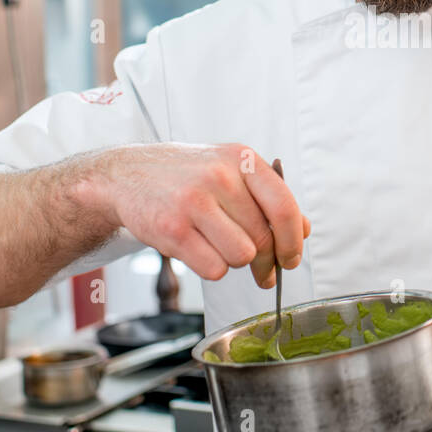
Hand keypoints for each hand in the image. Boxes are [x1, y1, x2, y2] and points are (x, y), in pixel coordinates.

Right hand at [96, 143, 309, 287]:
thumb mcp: (231, 170)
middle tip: (262, 271)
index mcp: (242, 159)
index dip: (293, 241)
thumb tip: (304, 230)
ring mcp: (194, 201)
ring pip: (241, 256)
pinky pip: (214, 269)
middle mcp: (220, 176)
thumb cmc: (187, 175)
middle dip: (266, 262)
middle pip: (263, 239)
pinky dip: (211, 268)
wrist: (128, 174)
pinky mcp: (172, 229)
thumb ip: (269, 198)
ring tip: (218, 246)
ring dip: (234, 261)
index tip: (291, 259)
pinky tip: (198, 249)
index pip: (284, 207)